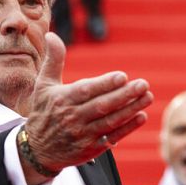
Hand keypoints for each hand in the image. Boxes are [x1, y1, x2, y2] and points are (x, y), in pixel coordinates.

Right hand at [22, 32, 152, 184]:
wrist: (38, 150)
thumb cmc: (43, 112)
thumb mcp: (43, 85)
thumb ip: (53, 60)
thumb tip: (52, 34)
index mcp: (62, 100)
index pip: (86, 91)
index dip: (105, 84)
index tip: (123, 76)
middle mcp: (72, 118)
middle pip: (102, 106)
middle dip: (124, 95)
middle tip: (143, 84)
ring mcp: (82, 135)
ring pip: (110, 121)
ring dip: (131, 109)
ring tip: (148, 97)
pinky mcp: (91, 148)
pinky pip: (112, 138)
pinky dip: (127, 128)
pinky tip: (141, 116)